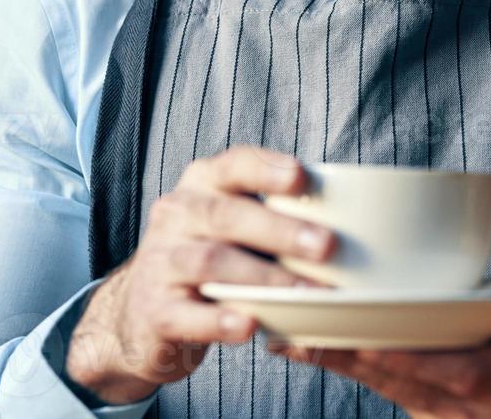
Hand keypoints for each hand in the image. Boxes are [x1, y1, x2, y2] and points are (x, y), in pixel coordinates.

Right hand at [65, 146, 335, 403]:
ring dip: (263, 277)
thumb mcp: (229, 223)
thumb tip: (352, 217)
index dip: (266, 169)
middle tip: (327, 245)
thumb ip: (271, 212)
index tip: (301, 177)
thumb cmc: (206, 259)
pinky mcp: (156, 312)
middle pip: (226, 215)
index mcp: (201, 186)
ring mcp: (161, 263)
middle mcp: (176, 216)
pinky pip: (188, 314)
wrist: (138, 315)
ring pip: (211, 263)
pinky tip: (251, 324)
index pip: (232, 166)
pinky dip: (220, 320)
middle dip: (278, 229)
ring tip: (305, 293)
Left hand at [274, 248, 490, 418]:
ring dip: (338, 365)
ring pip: (386, 389)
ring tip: (285, 336)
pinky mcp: (435, 412)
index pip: (445, 371)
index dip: (395, 355)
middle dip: (347, 359)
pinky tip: (310, 348)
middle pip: (399, 382)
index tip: (350, 334)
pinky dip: (352, 369)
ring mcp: (451, 416)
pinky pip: (387, 391)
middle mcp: (473, 409)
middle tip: (293, 331)